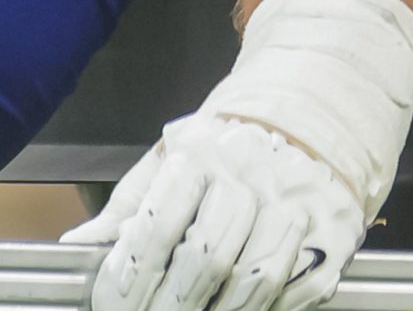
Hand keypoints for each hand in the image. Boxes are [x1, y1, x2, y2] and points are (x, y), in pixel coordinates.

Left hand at [63, 0, 412, 310]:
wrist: (305, 120)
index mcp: (200, 156)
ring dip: (225, 310)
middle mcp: (251, 178)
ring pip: (258, 278)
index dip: (135, 271)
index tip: (117, 300)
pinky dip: (273, 308)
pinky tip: (244, 309)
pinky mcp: (335, 233)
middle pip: (210, 257)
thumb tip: (78, 245)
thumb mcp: (166, 160)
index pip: (160, 224)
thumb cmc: (223, 148)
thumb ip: (125, 208)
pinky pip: (303, 287)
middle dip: (176, 301)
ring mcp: (297, 206)